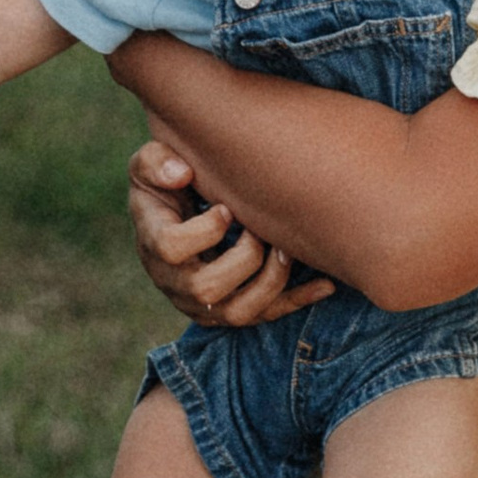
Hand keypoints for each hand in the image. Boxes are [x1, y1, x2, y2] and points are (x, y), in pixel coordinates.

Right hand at [128, 141, 335, 328]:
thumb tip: (181, 173)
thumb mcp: (151, 164)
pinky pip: (266, 315)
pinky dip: (299, 299)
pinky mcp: (230, 309)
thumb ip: (157, 162)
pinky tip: (326, 284)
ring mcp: (203, 302)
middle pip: (207, 288)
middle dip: (244, 257)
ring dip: (271, 281)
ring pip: (239, 311)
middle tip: (259, 228)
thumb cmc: (167, 184)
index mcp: (153, 243)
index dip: (204, 230)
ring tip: (286, 249)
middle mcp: (174, 281)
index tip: (225, 208)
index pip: (171, 249)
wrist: (175, 216)